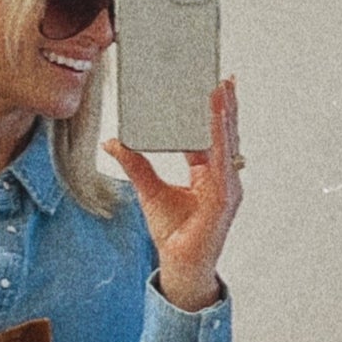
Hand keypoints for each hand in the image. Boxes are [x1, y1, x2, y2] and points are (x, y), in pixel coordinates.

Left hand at [101, 77, 242, 307]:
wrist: (179, 266)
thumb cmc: (173, 233)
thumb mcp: (148, 190)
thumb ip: (135, 164)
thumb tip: (113, 142)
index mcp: (208, 173)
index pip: (210, 135)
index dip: (211, 111)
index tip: (211, 85)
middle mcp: (223, 176)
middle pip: (224, 133)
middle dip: (224, 104)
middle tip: (221, 74)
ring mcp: (228, 186)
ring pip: (228, 141)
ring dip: (225, 114)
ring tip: (221, 86)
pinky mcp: (225, 196)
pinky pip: (223, 159)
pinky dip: (220, 137)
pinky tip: (217, 117)